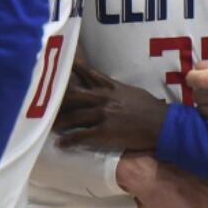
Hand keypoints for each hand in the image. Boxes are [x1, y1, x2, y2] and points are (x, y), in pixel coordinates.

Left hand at [53, 61, 168, 150]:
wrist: (162, 125)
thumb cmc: (151, 109)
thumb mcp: (134, 93)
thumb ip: (118, 90)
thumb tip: (109, 87)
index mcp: (112, 87)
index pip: (89, 73)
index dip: (74, 68)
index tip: (61, 63)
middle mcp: (104, 98)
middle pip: (75, 95)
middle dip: (59, 98)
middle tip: (44, 100)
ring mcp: (104, 114)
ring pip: (75, 116)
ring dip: (60, 122)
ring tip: (50, 126)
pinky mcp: (104, 131)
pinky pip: (81, 136)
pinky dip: (69, 140)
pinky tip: (60, 144)